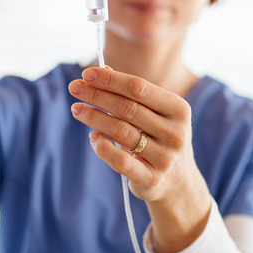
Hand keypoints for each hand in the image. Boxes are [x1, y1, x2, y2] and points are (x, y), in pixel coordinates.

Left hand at [68, 67, 211, 252]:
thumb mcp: (155, 114)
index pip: (139, 88)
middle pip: (127, 108)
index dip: (111, 79)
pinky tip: (92, 137)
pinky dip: (102, 147)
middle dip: (97, 95)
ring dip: (94, 117)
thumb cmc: (160, 139)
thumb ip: (132, 94)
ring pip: (121, 131)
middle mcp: (175, 133)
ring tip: (77, 109)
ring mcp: (165, 157)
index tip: (86, 73)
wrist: (178, 183)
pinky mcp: (151, 179)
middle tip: (74, 88)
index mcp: (178, 110)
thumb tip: (103, 70)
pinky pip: (120, 161)